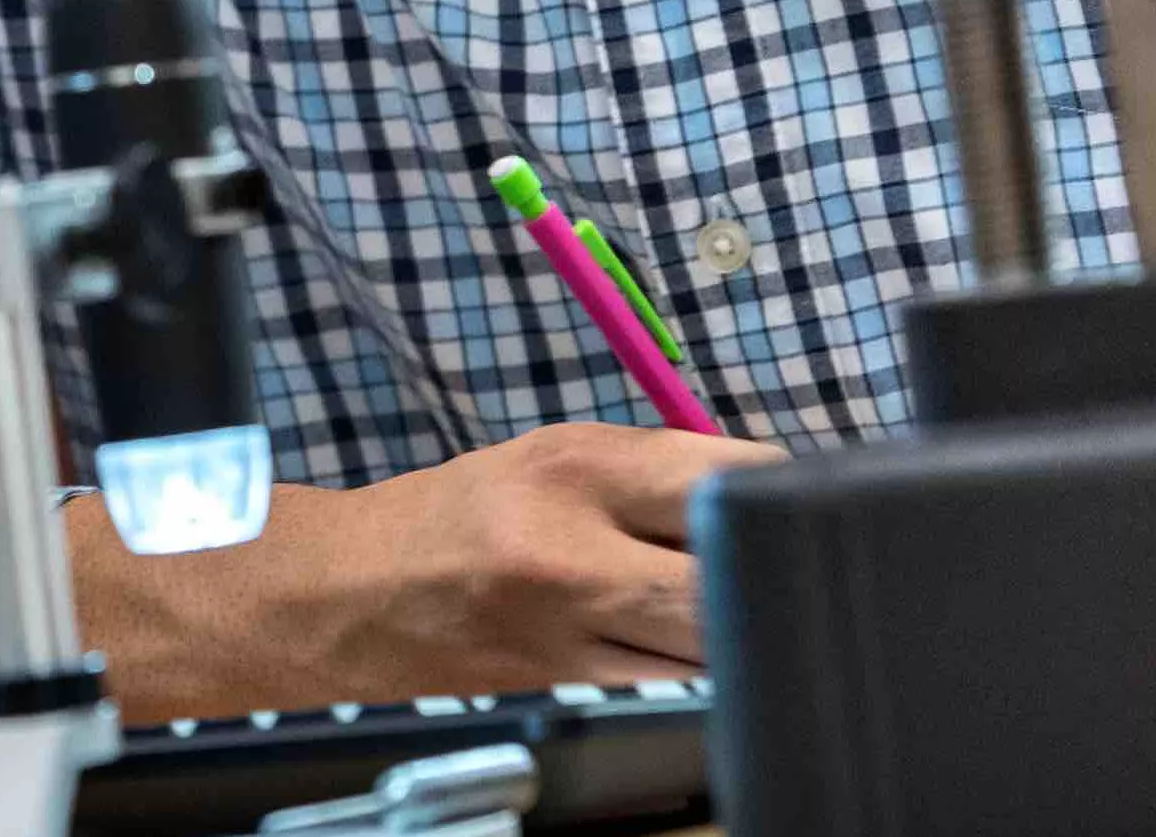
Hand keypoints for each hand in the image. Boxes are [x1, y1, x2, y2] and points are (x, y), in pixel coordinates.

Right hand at [64, 421, 779, 722]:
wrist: (341, 600)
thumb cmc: (453, 518)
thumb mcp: (550, 457)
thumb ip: (658, 471)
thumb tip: (772, 489)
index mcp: (574, 466)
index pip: (728, 476)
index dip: (792, 493)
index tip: (814, 498)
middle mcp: (576, 552)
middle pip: (732, 575)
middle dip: (775, 573)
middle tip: (796, 566)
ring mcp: (573, 637)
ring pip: (711, 649)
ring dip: (742, 631)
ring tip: (748, 609)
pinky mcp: (571, 697)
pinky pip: (670, 692)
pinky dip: (699, 673)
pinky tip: (700, 655)